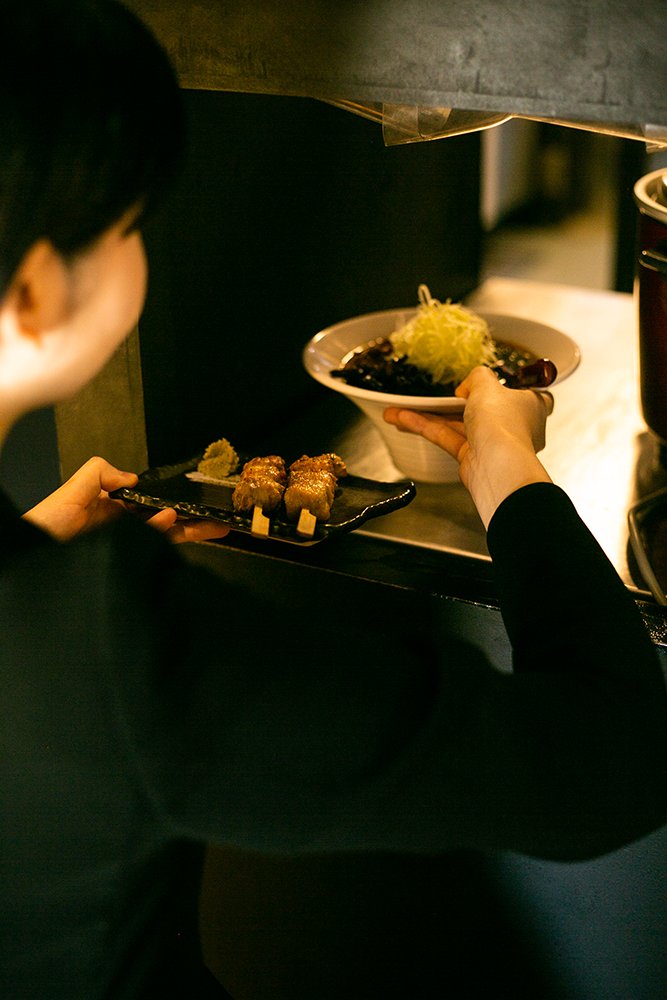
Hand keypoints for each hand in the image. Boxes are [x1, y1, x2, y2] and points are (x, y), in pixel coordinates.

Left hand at [23, 456, 230, 543]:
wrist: (32, 556)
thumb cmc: (47, 522)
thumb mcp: (73, 487)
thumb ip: (100, 473)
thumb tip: (134, 477)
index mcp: (112, 508)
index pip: (150, 501)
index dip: (173, 497)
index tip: (195, 492)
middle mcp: (123, 527)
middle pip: (166, 520)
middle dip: (193, 517)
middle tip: (220, 515)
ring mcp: (125, 544)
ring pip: (165, 535)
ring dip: (189, 528)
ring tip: (214, 523)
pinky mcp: (124, 559)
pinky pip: (150, 544)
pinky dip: (164, 532)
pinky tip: (174, 521)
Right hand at [384, 366, 553, 527]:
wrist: (497, 467)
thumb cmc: (504, 426)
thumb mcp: (487, 385)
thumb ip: (477, 376)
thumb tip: (466, 386)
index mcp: (530, 404)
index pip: (522, 392)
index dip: (503, 386)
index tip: (485, 382)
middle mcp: (513, 424)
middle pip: (480, 407)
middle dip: (449, 401)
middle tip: (428, 394)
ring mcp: (491, 443)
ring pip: (457, 424)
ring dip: (428, 416)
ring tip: (400, 409)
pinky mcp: (472, 457)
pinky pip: (447, 437)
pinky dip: (426, 428)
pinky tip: (404, 419)